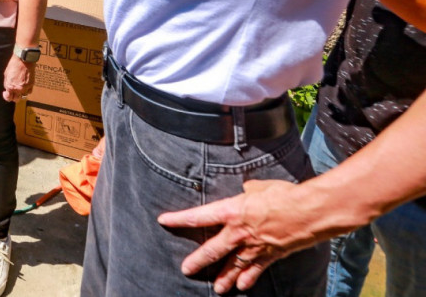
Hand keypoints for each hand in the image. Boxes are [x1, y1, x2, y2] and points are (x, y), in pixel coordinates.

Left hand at [3, 55, 32, 102]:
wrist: (23, 60)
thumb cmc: (13, 65)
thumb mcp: (6, 75)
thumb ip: (7, 83)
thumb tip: (7, 89)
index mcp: (10, 86)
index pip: (8, 98)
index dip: (6, 96)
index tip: (6, 93)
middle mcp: (18, 89)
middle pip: (16, 99)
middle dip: (14, 97)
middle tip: (12, 93)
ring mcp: (26, 87)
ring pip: (23, 96)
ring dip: (20, 94)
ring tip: (19, 88)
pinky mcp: (31, 84)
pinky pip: (29, 91)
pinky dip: (27, 90)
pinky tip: (24, 85)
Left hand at [157, 178, 317, 293]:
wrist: (308, 211)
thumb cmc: (283, 194)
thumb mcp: (260, 187)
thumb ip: (250, 190)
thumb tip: (248, 189)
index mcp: (231, 211)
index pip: (199, 216)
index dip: (179, 219)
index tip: (164, 221)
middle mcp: (238, 232)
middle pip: (213, 250)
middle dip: (198, 261)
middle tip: (186, 269)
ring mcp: (254, 246)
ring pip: (234, 265)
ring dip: (224, 277)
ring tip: (216, 288)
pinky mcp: (271, 254)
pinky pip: (256, 269)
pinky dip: (249, 278)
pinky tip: (242, 287)